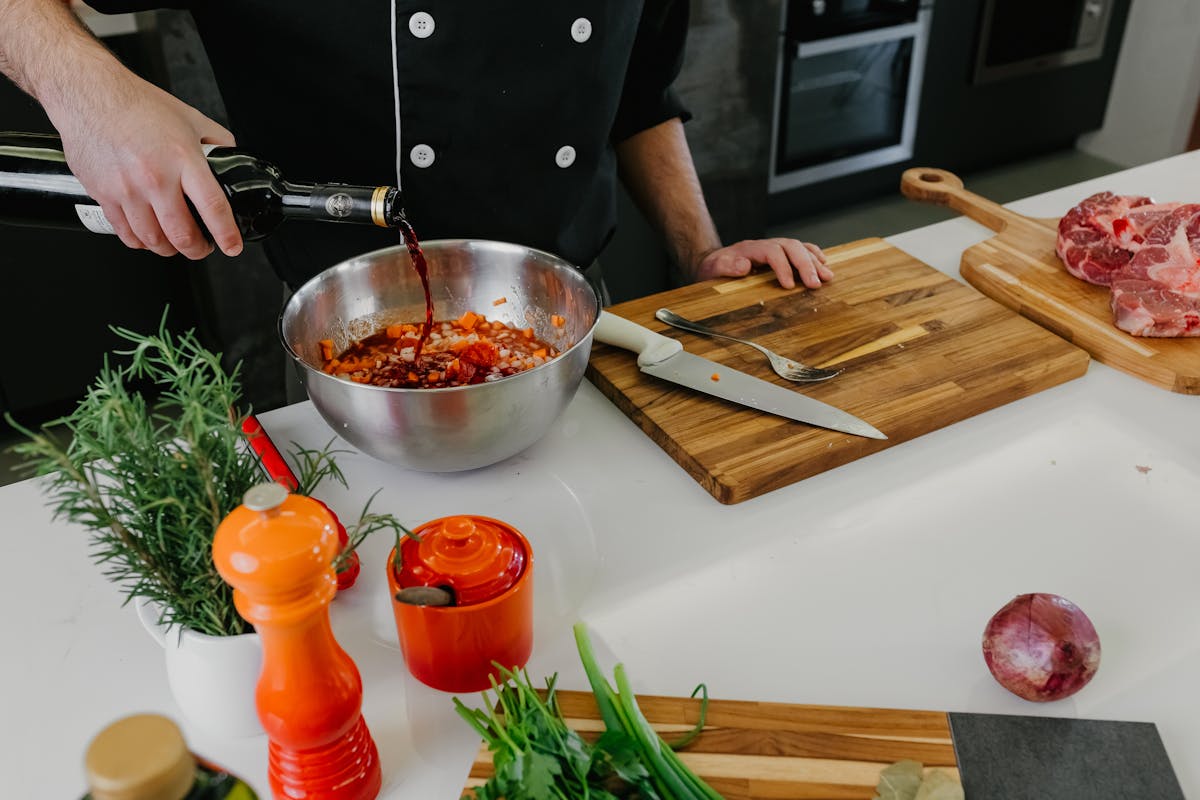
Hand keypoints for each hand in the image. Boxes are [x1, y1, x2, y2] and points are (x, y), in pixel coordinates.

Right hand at [50, 69, 242, 258]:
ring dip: (169, 249)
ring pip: (153, 240)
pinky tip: (149, 236)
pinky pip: (126, 233)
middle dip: (197, 249)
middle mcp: (155, 177)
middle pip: (182, 234)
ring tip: (176, 243)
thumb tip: (230, 158)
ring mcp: (127, 189)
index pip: (212, 206)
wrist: (90, 94)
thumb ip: (216, 141)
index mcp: (182, 159)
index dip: (226, 233)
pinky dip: (141, 242)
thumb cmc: (138, 104)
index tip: (232, 246)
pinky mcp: (103, 194)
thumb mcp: (191, 118)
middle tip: (202, 247)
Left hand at [692, 238, 831, 289]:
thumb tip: (744, 265)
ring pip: (799, 248)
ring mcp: (774, 247)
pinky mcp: (780, 253)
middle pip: (791, 247)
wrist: (712, 262)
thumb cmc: (713, 268)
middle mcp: (765, 245)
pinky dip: (813, 256)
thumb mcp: (713, 268)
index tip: (789, 286)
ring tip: (827, 276)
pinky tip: (823, 265)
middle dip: (805, 265)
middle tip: (815, 284)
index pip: (772, 252)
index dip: (783, 267)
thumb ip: (726, 266)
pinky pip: (800, 250)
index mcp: (750, 249)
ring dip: (814, 262)